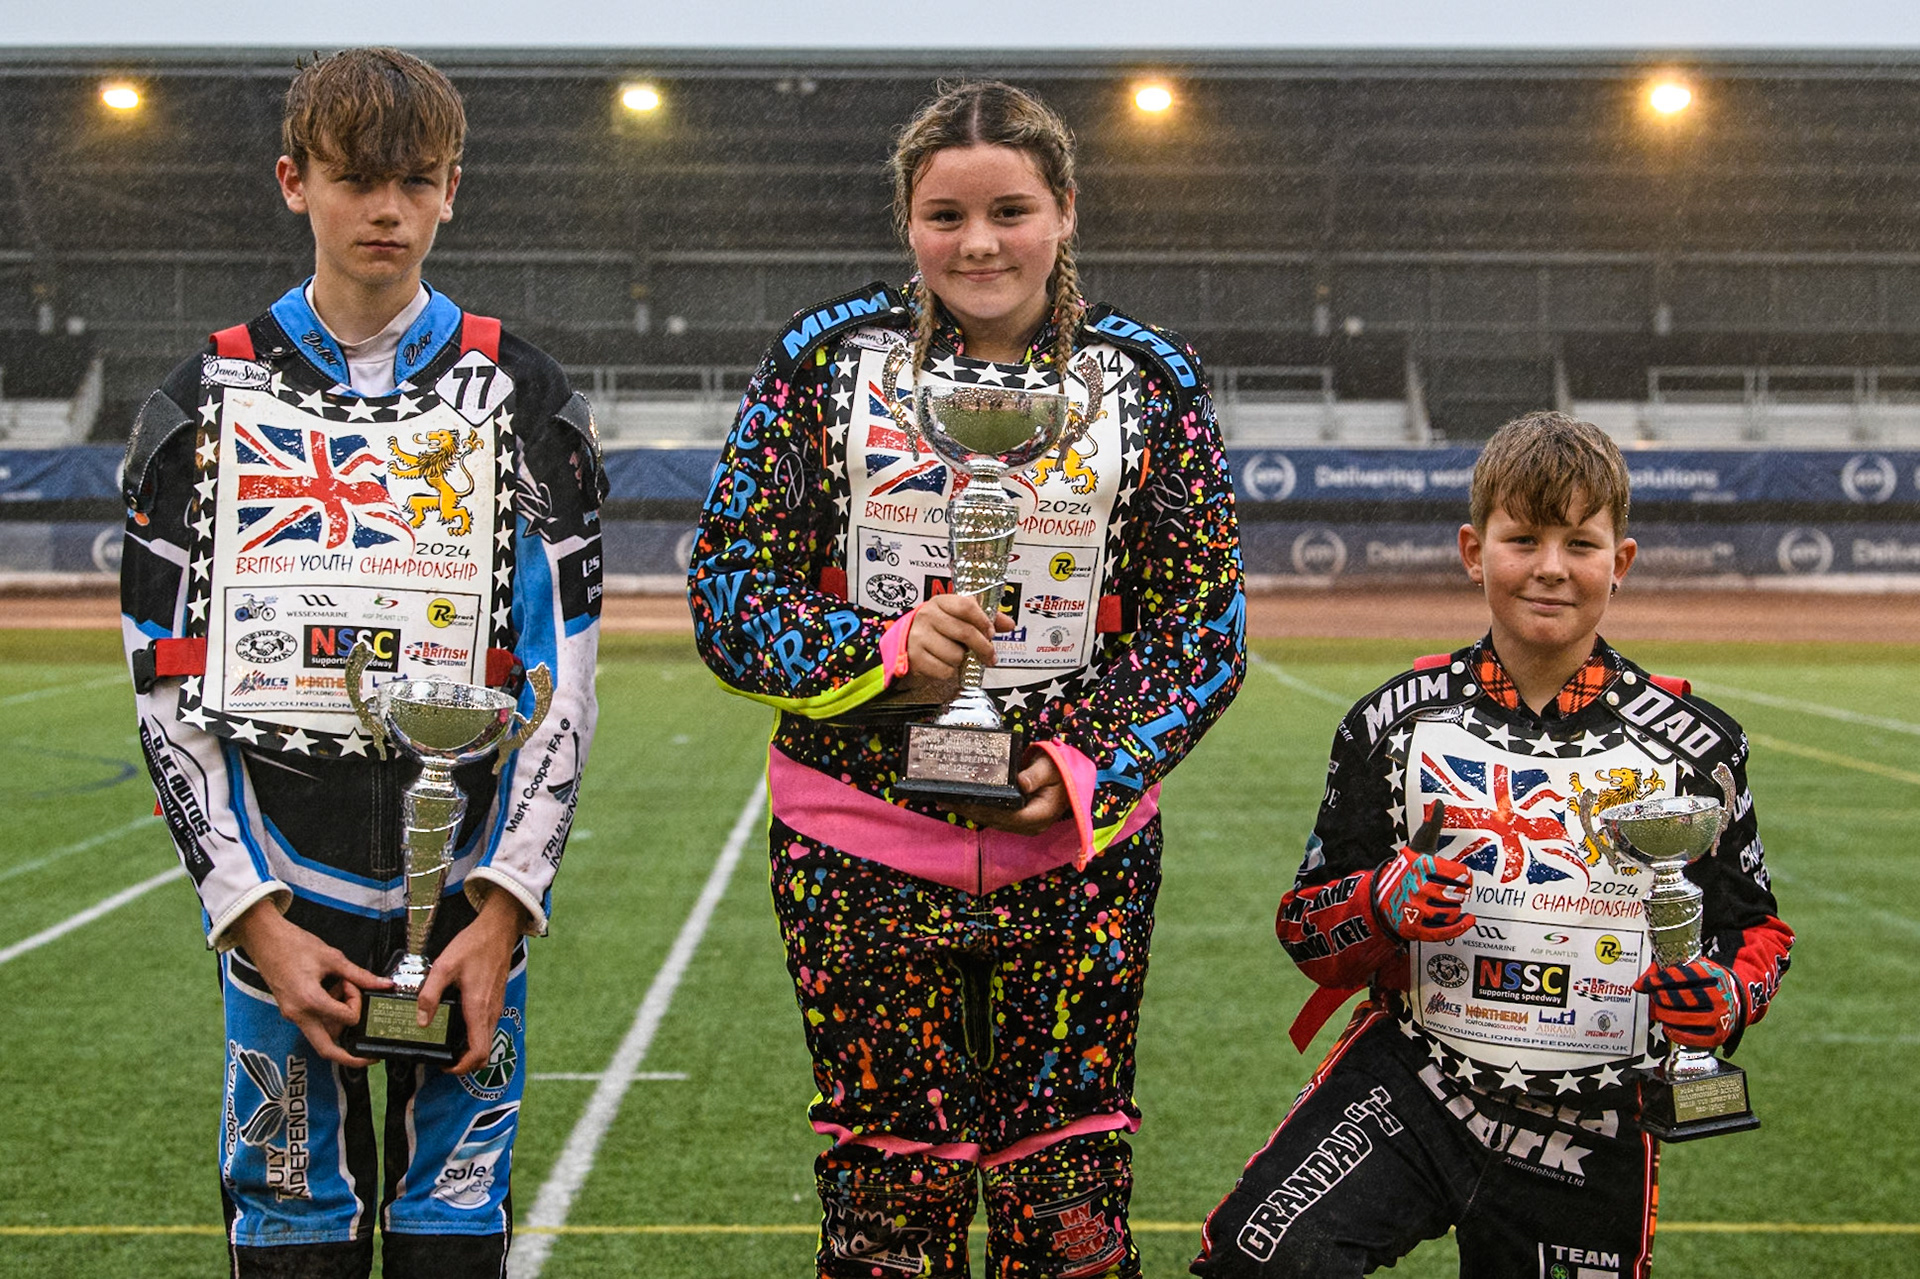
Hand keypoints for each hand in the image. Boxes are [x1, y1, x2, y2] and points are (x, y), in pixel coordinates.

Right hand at [230, 900, 389, 1067]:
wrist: (264, 939)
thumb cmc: (293, 944)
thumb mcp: (332, 957)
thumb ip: (359, 975)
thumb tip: (383, 984)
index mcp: (310, 1001)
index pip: (346, 1018)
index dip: (357, 1001)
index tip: (353, 983)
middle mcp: (299, 1014)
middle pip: (326, 1049)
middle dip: (349, 1058)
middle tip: (369, 1058)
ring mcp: (292, 1015)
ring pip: (320, 1036)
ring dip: (337, 1024)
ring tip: (342, 994)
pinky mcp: (290, 1011)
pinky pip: (312, 1024)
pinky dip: (327, 1016)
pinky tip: (331, 993)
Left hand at [418, 889, 529, 1074]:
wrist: (499, 929)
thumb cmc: (474, 945)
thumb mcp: (444, 966)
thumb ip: (429, 994)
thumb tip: (421, 1022)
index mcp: (477, 1008)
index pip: (478, 1053)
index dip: (462, 1067)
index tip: (444, 1065)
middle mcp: (491, 1012)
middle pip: (484, 1052)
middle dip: (464, 1062)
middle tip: (443, 1057)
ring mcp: (496, 1006)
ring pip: (486, 1040)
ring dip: (470, 1049)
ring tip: (448, 1042)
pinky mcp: (497, 1000)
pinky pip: (488, 1027)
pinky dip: (475, 1035)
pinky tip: (459, 1022)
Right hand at [894, 594, 1010, 696]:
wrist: (907, 643)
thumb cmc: (937, 629)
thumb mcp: (959, 617)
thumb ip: (985, 618)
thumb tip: (1009, 624)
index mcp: (941, 602)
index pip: (967, 606)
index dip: (983, 621)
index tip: (990, 633)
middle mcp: (927, 616)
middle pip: (965, 632)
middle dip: (983, 647)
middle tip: (989, 655)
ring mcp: (919, 637)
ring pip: (956, 654)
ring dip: (961, 660)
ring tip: (955, 654)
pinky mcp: (915, 657)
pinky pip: (944, 670)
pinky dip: (949, 671)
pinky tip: (944, 662)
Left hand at [950, 748, 1069, 835]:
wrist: (1068, 775)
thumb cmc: (1060, 768)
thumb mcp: (1051, 767)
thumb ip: (1036, 775)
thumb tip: (1021, 782)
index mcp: (1041, 815)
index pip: (1008, 816)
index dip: (986, 810)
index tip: (966, 800)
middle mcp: (1030, 825)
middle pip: (995, 820)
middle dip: (970, 811)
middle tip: (946, 799)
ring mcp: (1023, 825)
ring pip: (992, 820)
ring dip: (970, 811)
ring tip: (946, 800)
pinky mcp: (1016, 820)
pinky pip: (994, 816)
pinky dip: (978, 809)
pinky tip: (960, 802)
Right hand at [1370, 805, 1474, 941]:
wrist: (1379, 897)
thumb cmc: (1406, 870)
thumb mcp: (1418, 847)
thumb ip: (1431, 826)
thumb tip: (1439, 802)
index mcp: (1422, 866)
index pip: (1460, 876)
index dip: (1463, 878)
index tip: (1458, 877)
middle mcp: (1417, 887)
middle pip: (1457, 895)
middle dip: (1458, 895)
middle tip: (1450, 892)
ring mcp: (1414, 909)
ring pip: (1451, 913)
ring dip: (1453, 909)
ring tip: (1443, 904)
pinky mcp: (1413, 928)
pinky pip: (1444, 931)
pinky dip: (1459, 927)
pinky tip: (1468, 920)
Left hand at [1635, 958, 1740, 1047]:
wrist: (1738, 999)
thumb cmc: (1708, 983)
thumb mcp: (1693, 969)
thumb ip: (1664, 971)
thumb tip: (1639, 985)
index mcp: (1713, 975)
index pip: (1684, 975)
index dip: (1663, 978)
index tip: (1650, 982)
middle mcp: (1718, 996)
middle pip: (1683, 998)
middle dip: (1663, 998)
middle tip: (1656, 997)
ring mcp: (1719, 1017)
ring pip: (1685, 1018)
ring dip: (1666, 1015)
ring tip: (1661, 1011)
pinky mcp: (1718, 1035)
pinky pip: (1693, 1037)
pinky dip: (1676, 1033)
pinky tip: (1669, 1027)